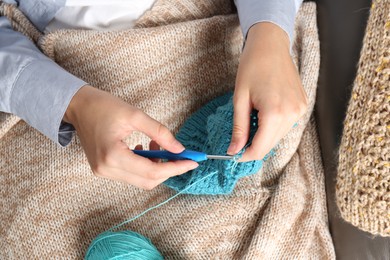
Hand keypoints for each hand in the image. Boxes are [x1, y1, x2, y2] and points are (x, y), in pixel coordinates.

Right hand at [63, 86, 197, 188]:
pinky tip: (146, 149)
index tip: (192, 162)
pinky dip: (144, 166)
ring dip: (156, 166)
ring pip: (140, 179)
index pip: (152, 171)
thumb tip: (180, 148)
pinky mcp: (104, 169)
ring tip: (158, 146)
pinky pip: (131, 174)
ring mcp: (103, 172)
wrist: (78, 107)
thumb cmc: (103, 106)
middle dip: (168, 169)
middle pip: (148, 181)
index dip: (175, 168)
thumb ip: (160, 133)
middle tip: (182, 156)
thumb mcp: (135, 115)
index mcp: (112, 156)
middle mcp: (106, 169)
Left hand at [227, 23, 307, 160]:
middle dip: (253, 146)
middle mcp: (292, 114)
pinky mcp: (302, 105)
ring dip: (263, 136)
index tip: (233, 155)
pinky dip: (273, 126)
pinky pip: (286, 125)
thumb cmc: (252, 67)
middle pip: (270, 145)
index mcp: (275, 113)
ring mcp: (300, 110)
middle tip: (238, 139)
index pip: (260, 148)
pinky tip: (263, 113)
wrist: (271, 45)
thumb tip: (233, 151)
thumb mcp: (240, 99)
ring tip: (251, 119)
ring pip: (278, 137)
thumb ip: (239, 128)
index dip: (245, 155)